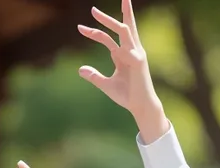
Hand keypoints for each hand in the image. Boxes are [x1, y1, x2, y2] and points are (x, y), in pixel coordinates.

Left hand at [77, 0, 158, 117]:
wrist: (141, 107)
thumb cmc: (127, 96)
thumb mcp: (107, 85)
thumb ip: (95, 76)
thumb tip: (80, 69)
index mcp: (122, 55)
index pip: (107, 38)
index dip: (93, 32)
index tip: (79, 28)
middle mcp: (129, 51)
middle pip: (120, 28)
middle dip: (108, 18)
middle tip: (93, 9)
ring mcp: (135, 55)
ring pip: (124, 31)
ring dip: (113, 21)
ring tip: (98, 13)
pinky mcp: (139, 62)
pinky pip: (130, 49)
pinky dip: (123, 45)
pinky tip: (115, 46)